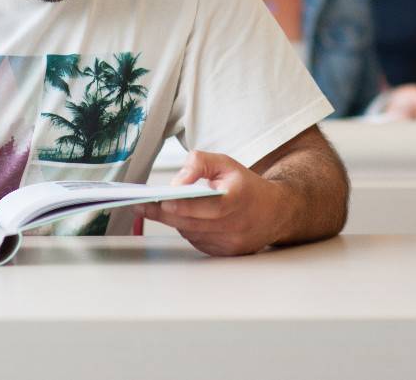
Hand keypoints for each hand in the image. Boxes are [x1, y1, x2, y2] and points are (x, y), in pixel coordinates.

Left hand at [135, 151, 291, 256]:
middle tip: (141, 204)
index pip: (199, 205)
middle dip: (163, 213)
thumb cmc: (246, 185)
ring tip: (159, 207)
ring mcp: (229, 243)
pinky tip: (185, 218)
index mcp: (235, 200)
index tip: (154, 199)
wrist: (274, 212)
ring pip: (190, 233)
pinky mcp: (225, 253)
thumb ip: (198, 163)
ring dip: (175, 221)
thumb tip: (176, 182)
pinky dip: (188, 229)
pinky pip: (197, 241)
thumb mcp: (225, 163)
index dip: (174, 204)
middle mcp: (234, 226)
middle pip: (189, 222)